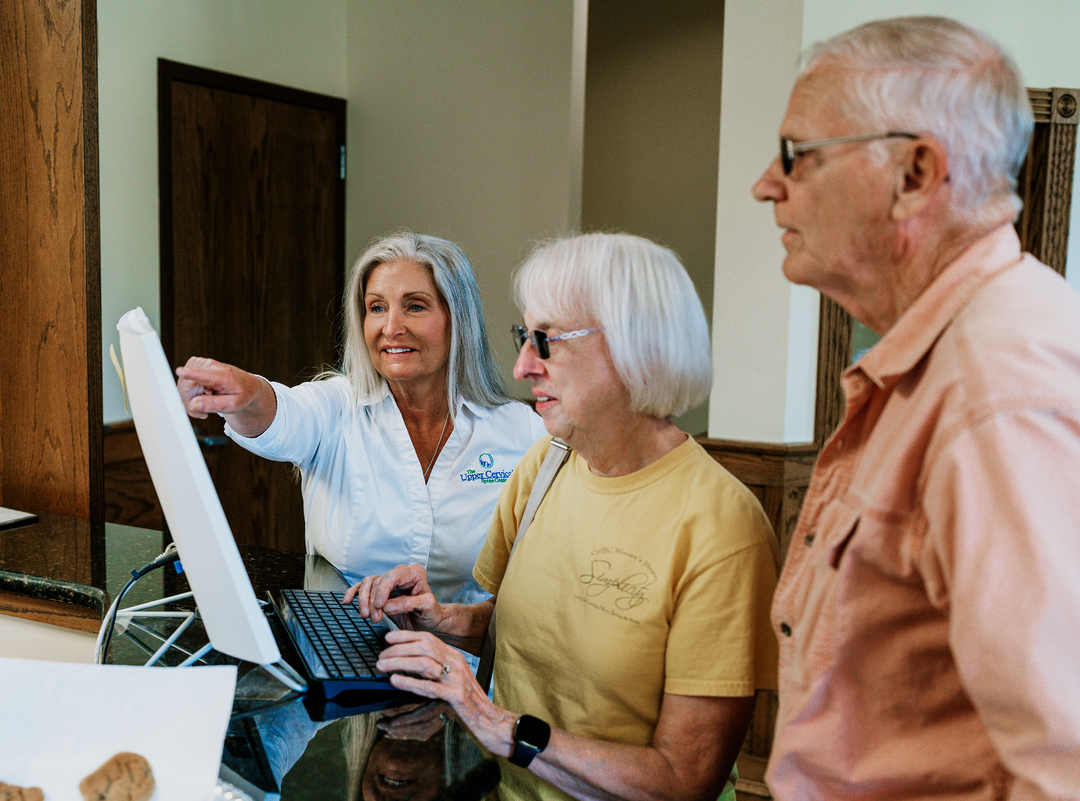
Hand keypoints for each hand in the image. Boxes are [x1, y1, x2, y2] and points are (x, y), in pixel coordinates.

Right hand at [175, 357, 275, 436]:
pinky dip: (190, 393)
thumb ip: (214, 405)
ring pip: (182, 387)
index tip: (180, 372)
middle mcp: (209, 365)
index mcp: (223, 376)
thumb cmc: (241, 394)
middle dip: (191, 403)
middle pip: (187, 388)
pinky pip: (183, 384)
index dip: (191, 374)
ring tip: (208, 401)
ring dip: (191, 399)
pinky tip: (203, 394)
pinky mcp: (194, 363)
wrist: (246, 384)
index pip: (205, 375)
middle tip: (205, 413)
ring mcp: (200, 363)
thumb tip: (193, 405)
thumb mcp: (234, 405)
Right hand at [344, 563, 443, 631]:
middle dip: (373, 601)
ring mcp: (389, 583)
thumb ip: (409, 604)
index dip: (383, 590)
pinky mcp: (379, 592)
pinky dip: (353, 593)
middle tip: (375, 618)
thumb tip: (387, 606)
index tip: (380, 606)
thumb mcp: (427, 608)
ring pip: (368, 584)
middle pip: (378, 581)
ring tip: (367, 616)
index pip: (393, 575)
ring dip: (364, 601)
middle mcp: (400, 575)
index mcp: (414, 573)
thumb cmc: (431, 613)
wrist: (429, 622)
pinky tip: (347, 601)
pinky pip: (362, 588)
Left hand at [375, 629, 513, 753]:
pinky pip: (429, 687)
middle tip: (380, 656)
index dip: (406, 636)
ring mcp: (457, 679)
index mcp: (455, 656)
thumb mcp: (453, 679)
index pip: (428, 638)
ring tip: (382, 666)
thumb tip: (408, 663)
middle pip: (424, 647)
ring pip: (424, 663)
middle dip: (398, 649)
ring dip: (399, 662)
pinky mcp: (456, 696)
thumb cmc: (468, 702)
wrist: (490, 720)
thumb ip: (436, 669)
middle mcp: (457, 663)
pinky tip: (394, 680)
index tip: (387, 638)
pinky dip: (409, 682)